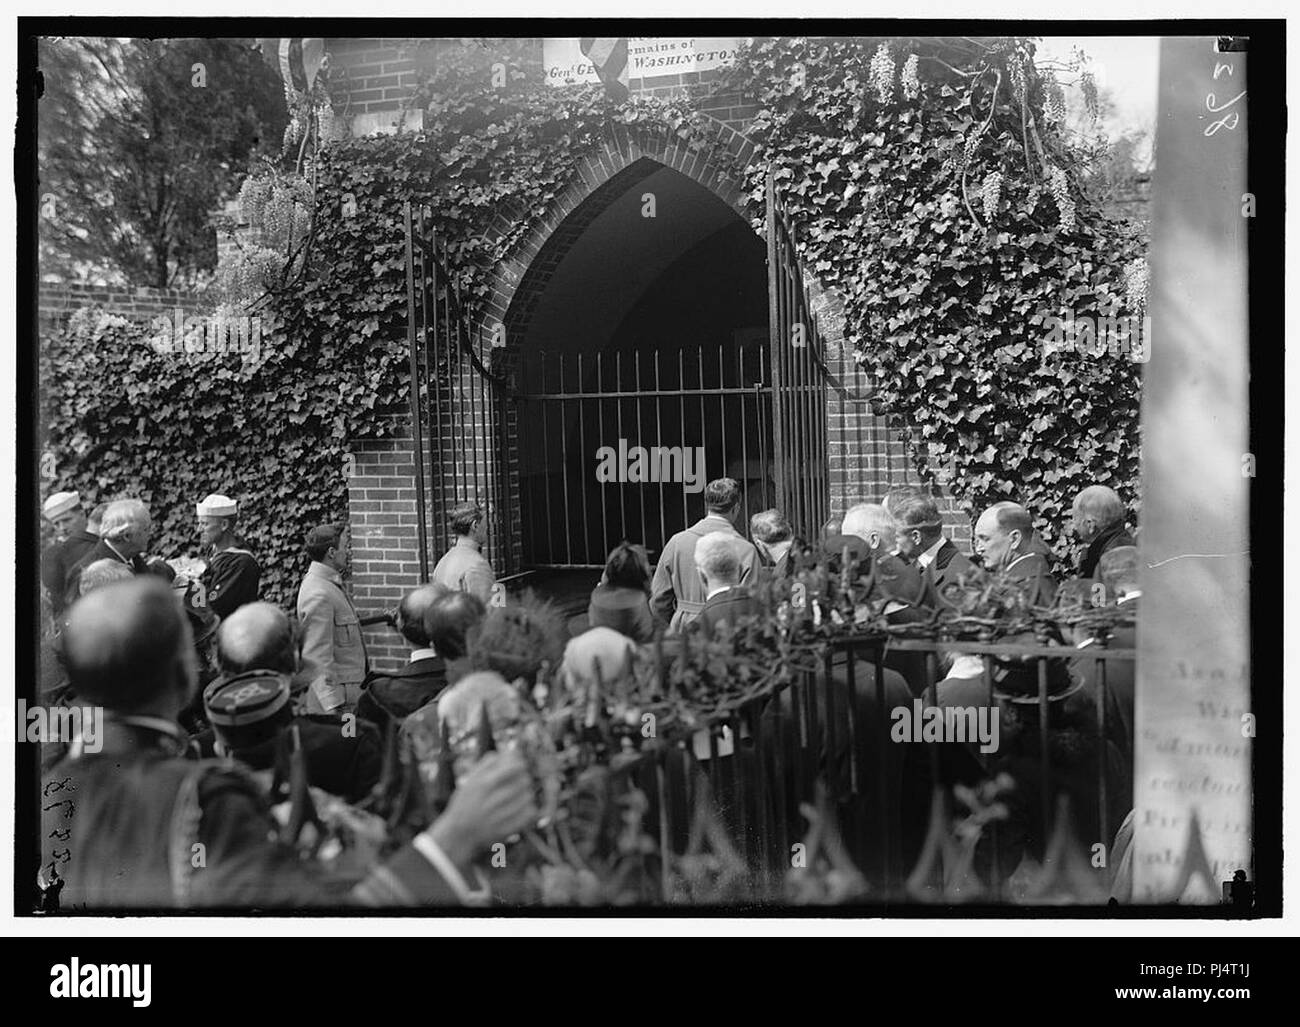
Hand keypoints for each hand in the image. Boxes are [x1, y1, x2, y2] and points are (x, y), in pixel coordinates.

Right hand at [427, 749, 536, 867]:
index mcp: (483, 784)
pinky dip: (528, 809)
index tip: (518, 767)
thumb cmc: (465, 803)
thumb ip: (487, 764)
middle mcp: (491, 800)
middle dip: (523, 779)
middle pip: (524, 781)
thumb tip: (509, 752)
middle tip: (518, 782)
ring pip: (528, 797)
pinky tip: (521, 808)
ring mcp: (499, 817)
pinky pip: (529, 813)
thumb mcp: (470, 780)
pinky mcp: (507, 830)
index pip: (515, 767)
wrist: (458, 835)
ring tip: (519, 796)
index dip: (520, 765)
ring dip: (526, 794)